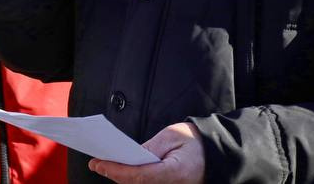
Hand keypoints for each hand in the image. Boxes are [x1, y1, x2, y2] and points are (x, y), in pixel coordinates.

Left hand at [88, 122, 204, 183]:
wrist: (218, 154)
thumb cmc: (196, 142)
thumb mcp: (172, 136)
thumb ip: (151, 147)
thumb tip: (129, 155)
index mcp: (176, 172)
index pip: (139, 175)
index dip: (116, 170)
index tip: (99, 163)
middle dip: (115, 174)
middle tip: (95, 163)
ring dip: (121, 177)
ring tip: (103, 164)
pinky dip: (132, 178)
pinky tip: (119, 169)